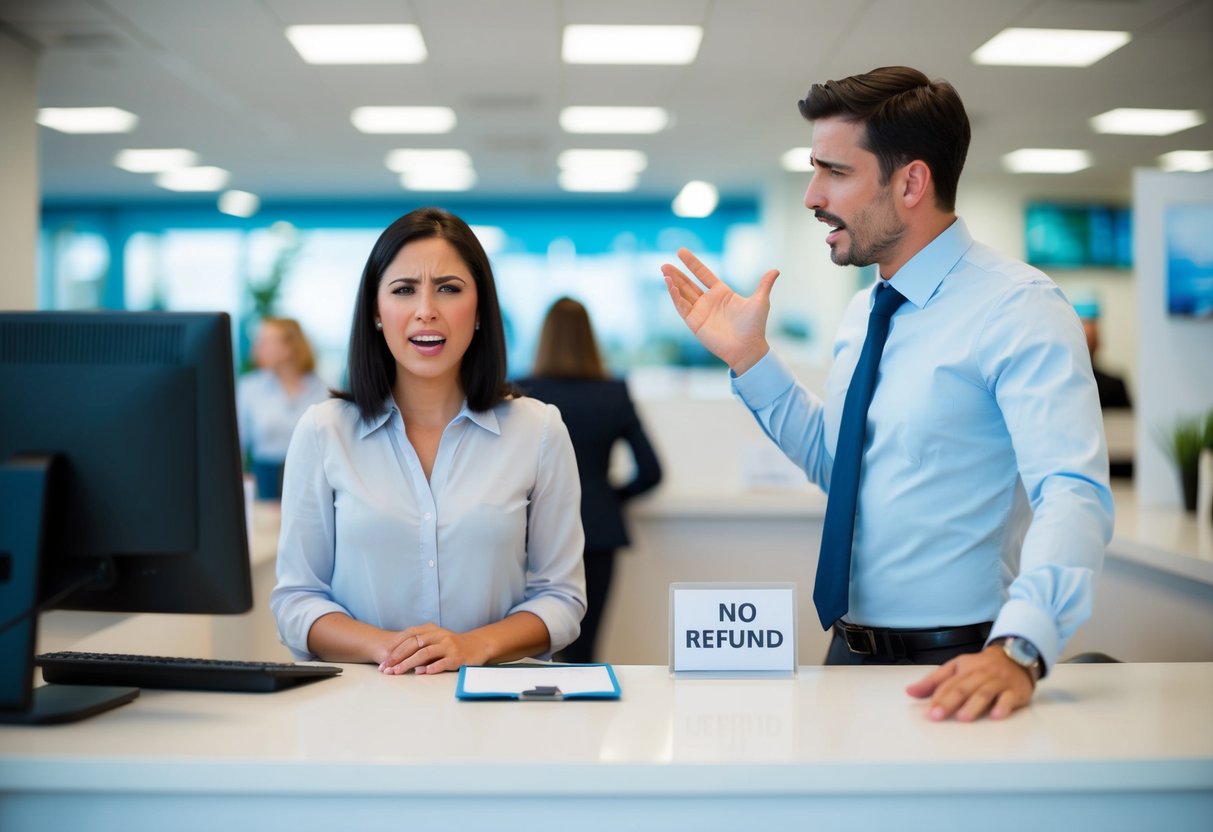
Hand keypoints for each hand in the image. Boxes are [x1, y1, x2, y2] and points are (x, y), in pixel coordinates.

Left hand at [377, 622, 487, 675]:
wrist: (477, 646)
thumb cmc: (451, 645)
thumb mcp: (435, 639)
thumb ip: (419, 645)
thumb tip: (398, 657)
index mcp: (432, 629)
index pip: (409, 635)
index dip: (395, 646)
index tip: (384, 657)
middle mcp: (439, 635)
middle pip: (415, 644)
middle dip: (398, 656)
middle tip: (386, 667)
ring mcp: (449, 646)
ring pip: (425, 653)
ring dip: (409, 663)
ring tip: (397, 671)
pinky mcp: (457, 657)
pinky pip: (442, 662)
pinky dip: (431, 667)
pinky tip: (421, 673)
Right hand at [661, 247, 779, 374]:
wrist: (748, 348)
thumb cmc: (755, 326)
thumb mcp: (760, 301)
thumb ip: (764, 285)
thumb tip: (776, 270)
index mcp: (721, 293)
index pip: (703, 274)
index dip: (692, 263)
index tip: (680, 251)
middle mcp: (708, 301)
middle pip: (688, 284)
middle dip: (676, 274)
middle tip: (664, 264)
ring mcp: (700, 312)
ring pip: (682, 295)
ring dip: (673, 284)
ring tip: (664, 272)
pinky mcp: (695, 323)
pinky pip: (682, 308)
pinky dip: (675, 297)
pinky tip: (670, 286)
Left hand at [905, 645, 1035, 720]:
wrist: (1014, 656)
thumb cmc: (981, 666)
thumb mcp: (956, 668)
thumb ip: (934, 681)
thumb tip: (910, 691)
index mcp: (963, 668)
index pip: (948, 683)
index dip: (937, 697)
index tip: (928, 711)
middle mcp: (980, 674)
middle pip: (963, 687)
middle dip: (949, 702)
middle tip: (938, 715)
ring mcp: (998, 682)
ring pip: (984, 692)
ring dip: (973, 705)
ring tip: (963, 718)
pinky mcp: (1015, 691)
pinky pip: (1009, 698)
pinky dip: (1003, 706)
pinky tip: (996, 715)